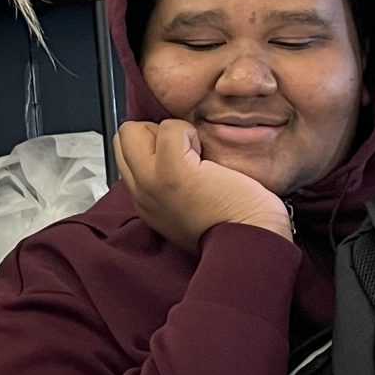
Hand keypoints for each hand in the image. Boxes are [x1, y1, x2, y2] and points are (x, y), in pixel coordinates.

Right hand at [116, 119, 292, 251]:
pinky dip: (188, 131)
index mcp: (146, 202)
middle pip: (123, 139)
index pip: (127, 156)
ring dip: (169, 131)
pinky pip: (169, 129)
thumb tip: (175, 153)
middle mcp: (142, 193)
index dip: (151, 142)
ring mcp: (152, 182)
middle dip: (152, 132)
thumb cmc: (236, 227)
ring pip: (133, 130)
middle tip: (184, 149)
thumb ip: (170, 186)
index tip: (180, 151)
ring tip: (196, 153)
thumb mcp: (189, 210)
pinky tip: (205, 153)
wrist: (250, 245)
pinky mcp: (173, 171)